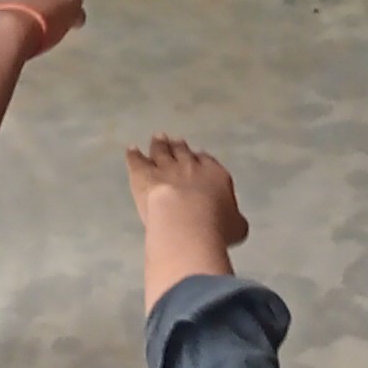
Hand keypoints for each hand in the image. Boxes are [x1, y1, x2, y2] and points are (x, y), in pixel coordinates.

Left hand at [125, 134, 248, 245]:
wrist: (187, 225)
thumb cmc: (216, 229)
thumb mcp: (236, 227)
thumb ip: (234, 220)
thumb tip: (235, 223)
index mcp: (215, 174)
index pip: (208, 161)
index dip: (202, 159)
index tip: (198, 156)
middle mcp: (191, 166)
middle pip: (183, 152)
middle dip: (179, 147)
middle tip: (175, 141)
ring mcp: (166, 169)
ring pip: (162, 151)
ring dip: (159, 145)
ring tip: (158, 138)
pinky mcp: (144, 176)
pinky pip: (138, 161)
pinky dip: (134, 155)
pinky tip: (131, 150)